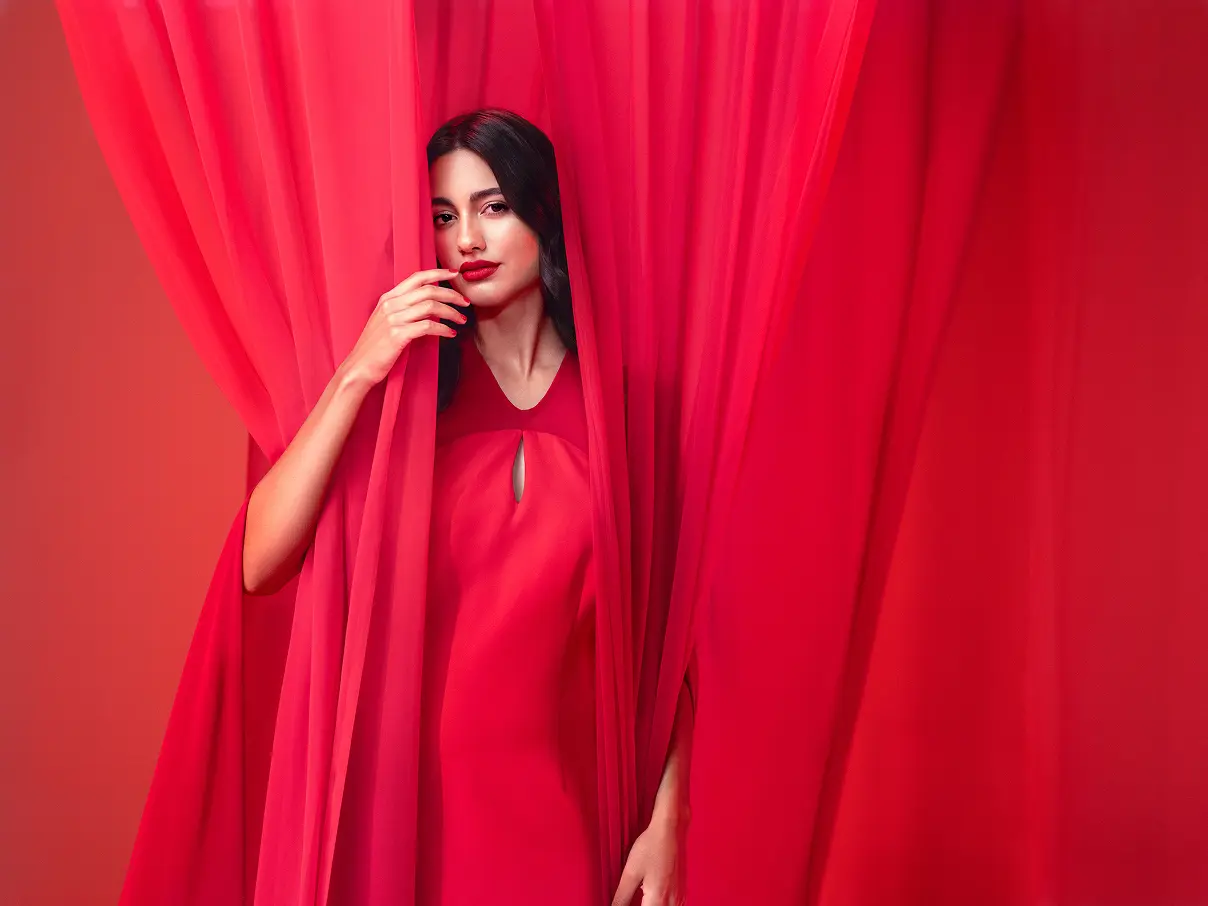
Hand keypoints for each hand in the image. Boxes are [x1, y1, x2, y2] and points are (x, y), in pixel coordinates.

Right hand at [340, 267, 467, 386]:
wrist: (359, 367)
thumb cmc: (374, 347)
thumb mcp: (385, 321)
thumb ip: (403, 310)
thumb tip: (429, 306)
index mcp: (388, 298)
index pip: (416, 278)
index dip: (438, 273)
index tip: (454, 273)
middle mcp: (391, 304)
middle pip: (428, 290)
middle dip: (452, 294)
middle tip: (466, 302)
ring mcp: (394, 319)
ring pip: (431, 306)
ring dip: (452, 312)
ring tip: (462, 320)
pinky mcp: (398, 335)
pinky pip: (428, 326)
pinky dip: (444, 329)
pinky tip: (451, 334)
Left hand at [611, 806, 687, 905]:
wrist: (671, 829)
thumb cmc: (652, 845)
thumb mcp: (631, 872)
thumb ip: (621, 897)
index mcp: (658, 899)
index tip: (624, 904)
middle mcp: (673, 902)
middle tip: (631, 900)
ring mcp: (680, 897)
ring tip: (640, 898)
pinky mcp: (682, 892)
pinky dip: (660, 904)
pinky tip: (650, 897)